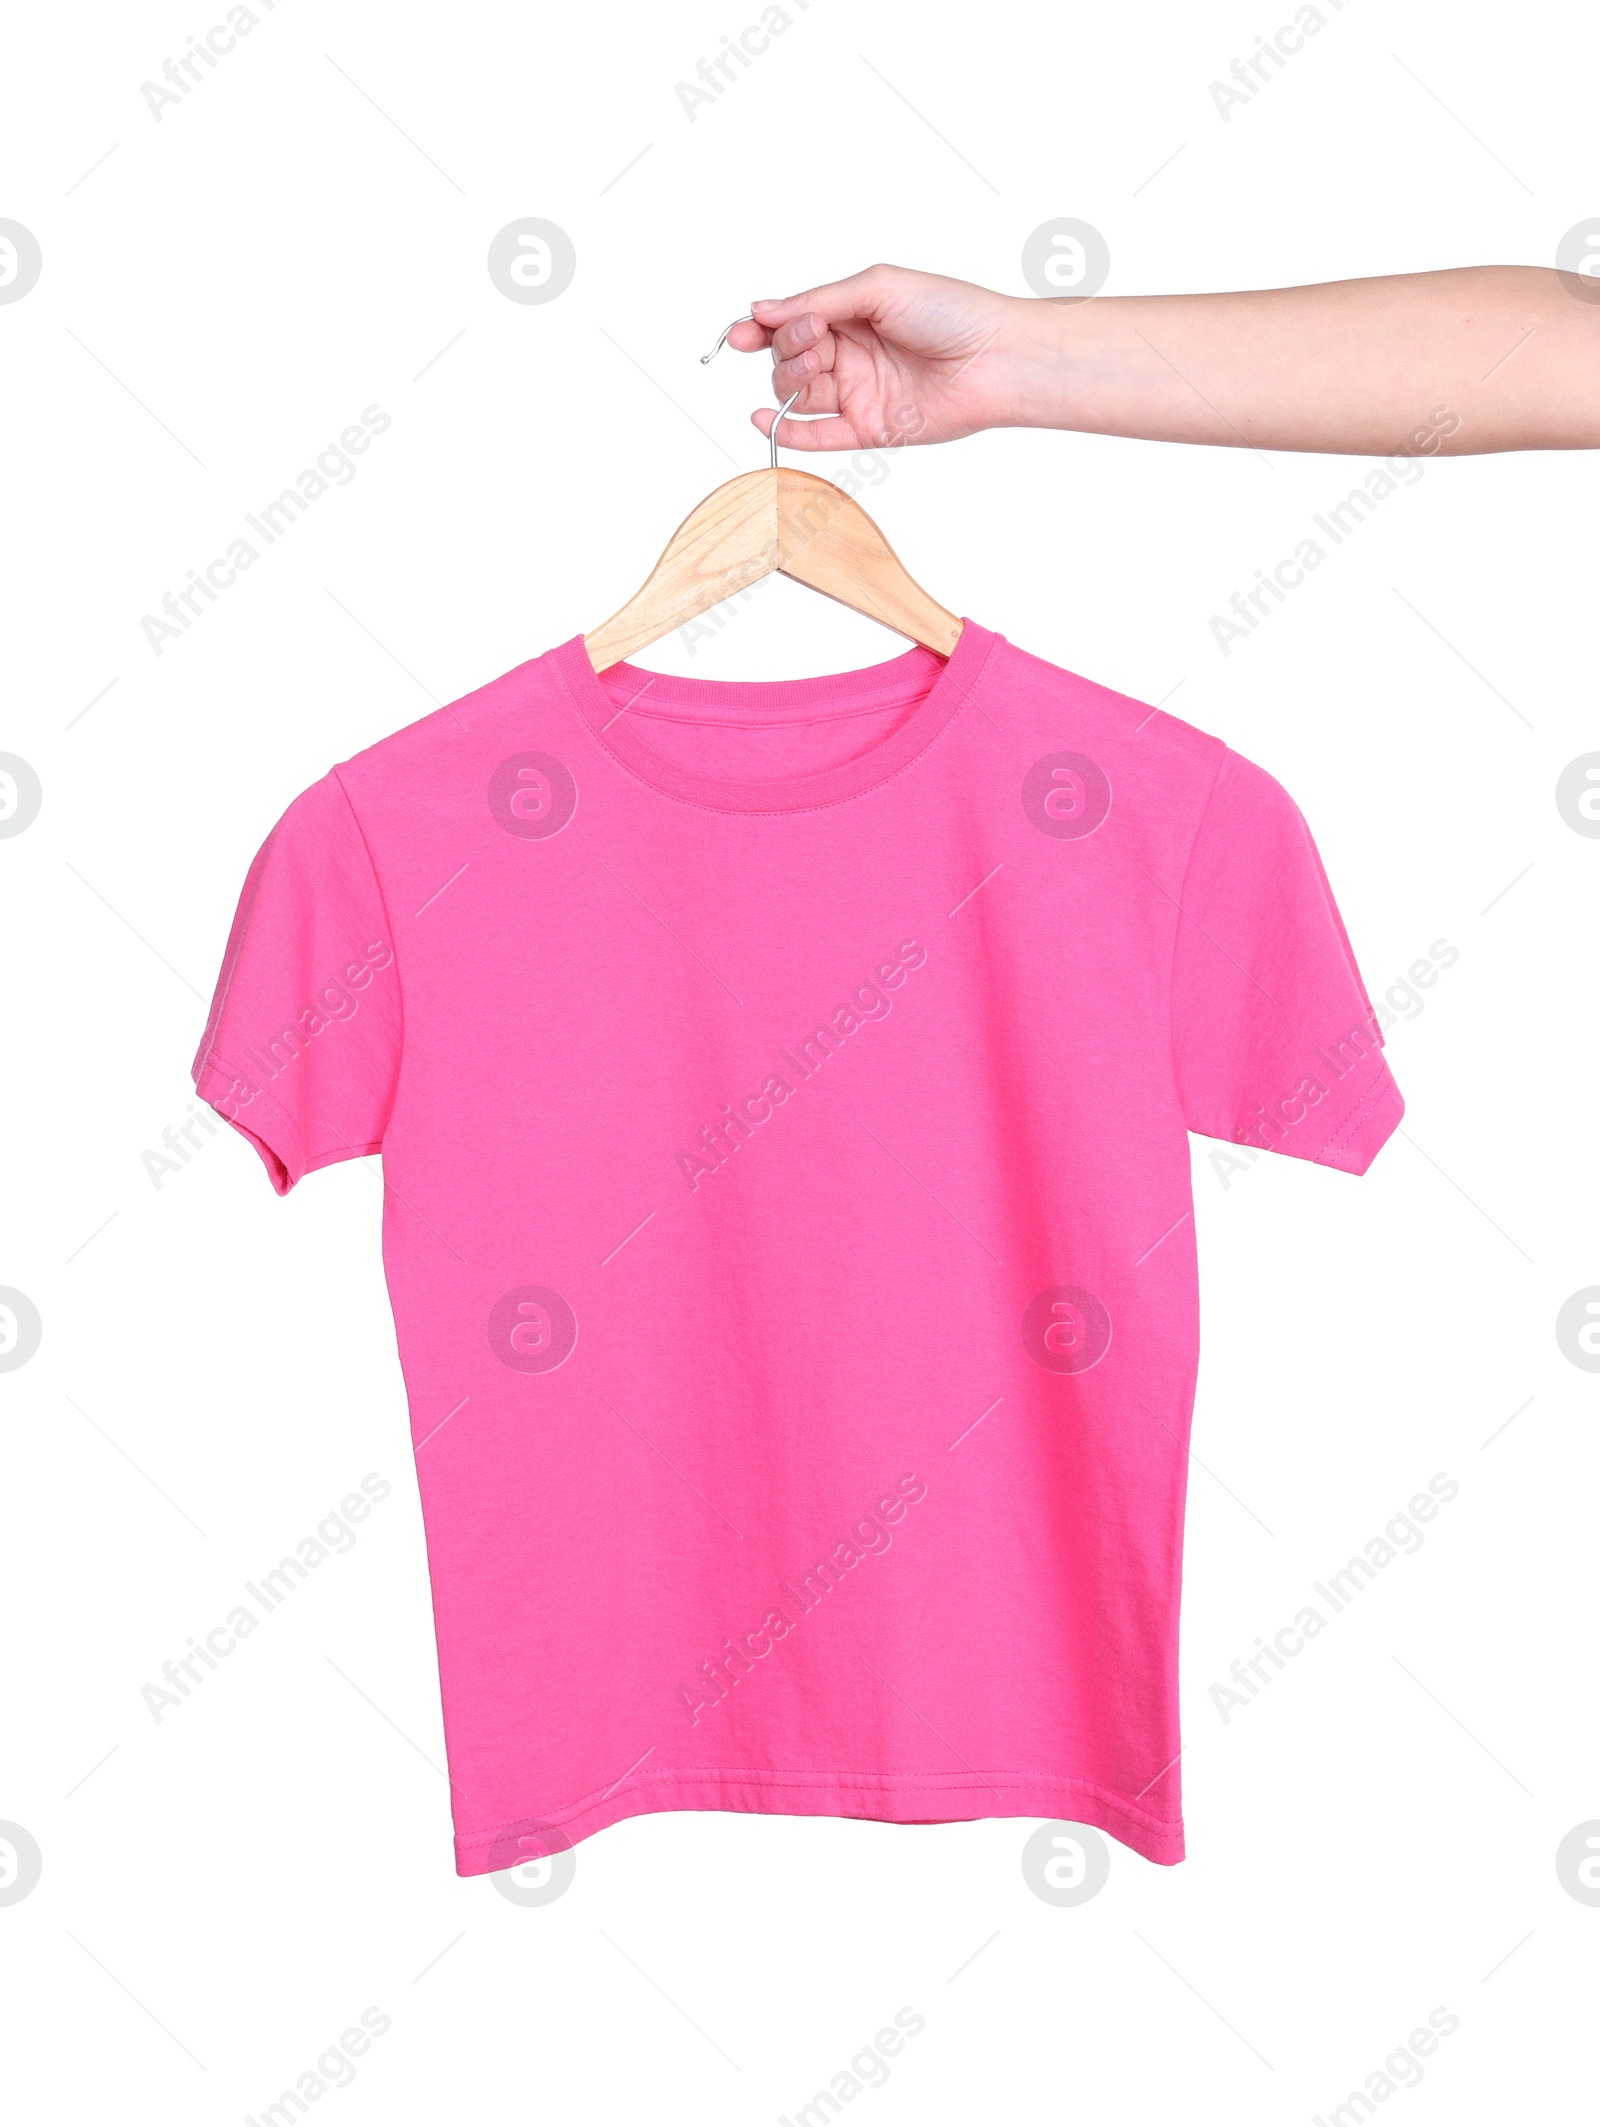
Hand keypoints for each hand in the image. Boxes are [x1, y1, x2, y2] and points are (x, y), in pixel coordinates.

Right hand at [727, 264, 1022, 452]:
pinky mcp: (870, 429)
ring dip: (790, 380)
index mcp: (851, 315)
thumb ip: (819, 301)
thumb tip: (762, 309)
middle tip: (815, 337)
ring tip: (815, 364)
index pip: (792, 323)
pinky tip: (765, 420)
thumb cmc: (951, 312)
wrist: (995, 358)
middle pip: (789, 358)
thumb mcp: (878, 288)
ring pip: (798, 394)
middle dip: (789, 347)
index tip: (742, 333)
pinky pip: (819, 436)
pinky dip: (788, 431)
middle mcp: (851, 355)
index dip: (762, 328)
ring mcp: (858, 393)